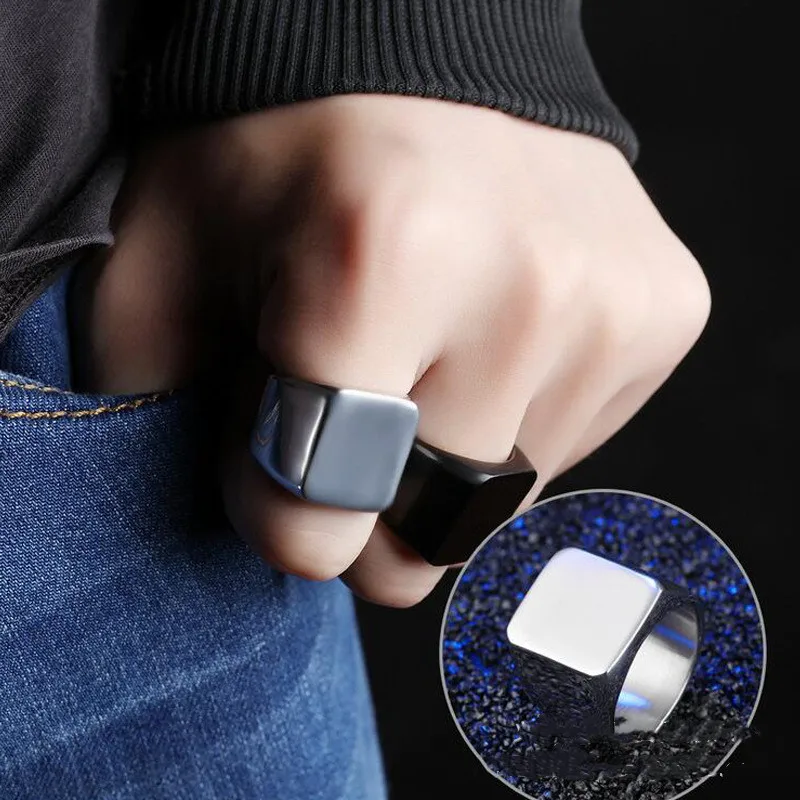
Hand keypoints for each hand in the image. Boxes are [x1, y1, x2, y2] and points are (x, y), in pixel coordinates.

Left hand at [71, 96, 709, 606]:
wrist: (418, 41)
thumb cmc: (280, 144)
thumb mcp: (162, 260)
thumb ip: (148, 398)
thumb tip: (216, 510)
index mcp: (378, 264)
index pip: (314, 526)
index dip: (271, 497)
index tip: (270, 432)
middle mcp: (523, 289)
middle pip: (419, 545)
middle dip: (363, 492)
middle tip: (347, 391)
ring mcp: (610, 307)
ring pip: (495, 507)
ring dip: (439, 451)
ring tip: (420, 346)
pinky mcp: (664, 313)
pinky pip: (564, 451)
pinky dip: (509, 417)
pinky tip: (485, 333)